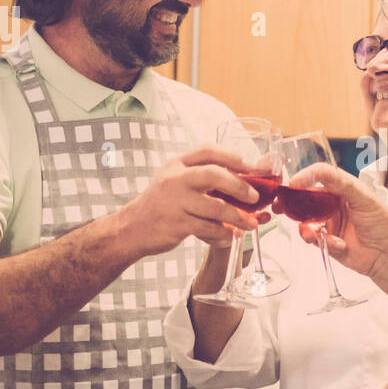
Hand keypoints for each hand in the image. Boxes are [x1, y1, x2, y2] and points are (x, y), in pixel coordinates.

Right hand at [117, 145, 269, 257]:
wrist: (132, 228)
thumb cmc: (162, 204)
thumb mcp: (176, 182)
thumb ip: (202, 178)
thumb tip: (244, 180)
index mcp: (177, 165)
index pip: (207, 151)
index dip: (233, 157)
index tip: (251, 166)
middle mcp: (175, 179)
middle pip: (215, 174)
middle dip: (240, 186)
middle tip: (254, 197)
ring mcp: (175, 201)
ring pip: (216, 207)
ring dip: (238, 217)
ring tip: (250, 224)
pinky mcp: (177, 223)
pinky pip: (208, 228)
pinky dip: (223, 234)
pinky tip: (229, 236)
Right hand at [274, 163, 387, 280]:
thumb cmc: (384, 224)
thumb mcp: (364, 198)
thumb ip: (342, 184)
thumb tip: (320, 172)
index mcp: (343, 189)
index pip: (320, 176)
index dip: (305, 177)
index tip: (294, 183)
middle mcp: (333, 204)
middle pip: (305, 197)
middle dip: (293, 201)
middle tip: (281, 205)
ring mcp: (328, 222)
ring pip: (305, 220)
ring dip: (305, 226)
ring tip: (310, 233)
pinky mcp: (326, 241)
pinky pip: (312, 238)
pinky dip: (319, 241)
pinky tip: (336, 243)